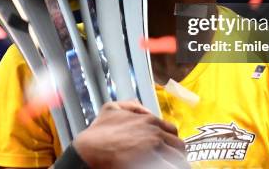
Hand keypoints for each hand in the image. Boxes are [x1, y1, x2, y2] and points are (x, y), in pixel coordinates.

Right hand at [72, 100, 188, 168]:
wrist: (89, 150)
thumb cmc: (98, 132)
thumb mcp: (111, 108)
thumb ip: (131, 105)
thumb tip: (145, 110)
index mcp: (149, 120)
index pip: (173, 132)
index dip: (171, 142)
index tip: (168, 149)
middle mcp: (155, 133)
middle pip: (179, 146)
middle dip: (175, 154)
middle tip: (170, 161)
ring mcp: (154, 148)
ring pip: (177, 159)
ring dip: (174, 162)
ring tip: (167, 165)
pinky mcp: (150, 162)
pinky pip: (168, 167)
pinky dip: (167, 167)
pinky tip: (160, 168)